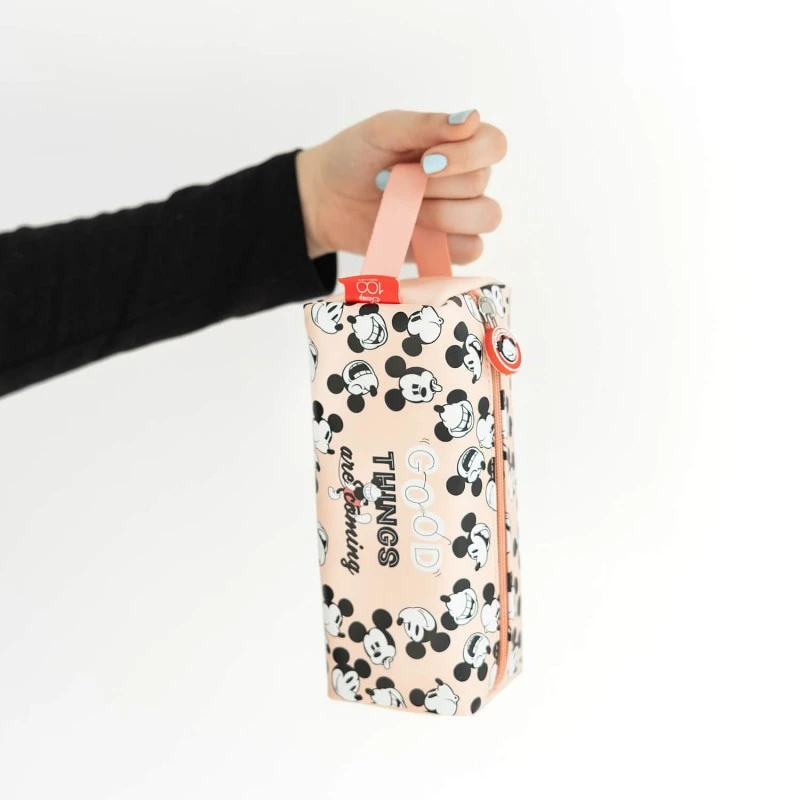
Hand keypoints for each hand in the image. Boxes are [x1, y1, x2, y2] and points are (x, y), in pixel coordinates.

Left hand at [295, 110, 506, 263]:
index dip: (467, 155)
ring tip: (400, 209)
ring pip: (483, 217)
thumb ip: (427, 124)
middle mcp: (467, 179)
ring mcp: (460, 216)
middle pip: (480, 184)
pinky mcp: (447, 248)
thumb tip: (471, 118)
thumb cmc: (356, 157)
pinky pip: (471, 250)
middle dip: (432, 186)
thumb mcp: (384, 130)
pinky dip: (442, 242)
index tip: (426, 161)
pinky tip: (411, 230)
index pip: (494, 144)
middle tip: (391, 181)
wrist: (327, 198)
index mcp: (458, 144)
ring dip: (439, 214)